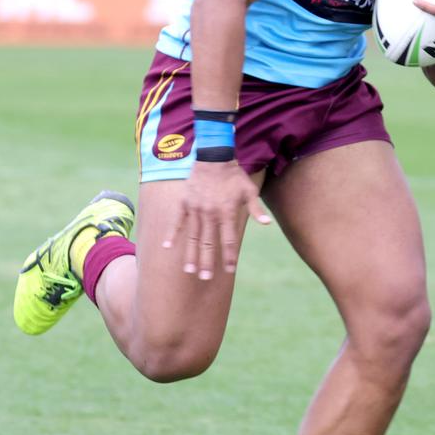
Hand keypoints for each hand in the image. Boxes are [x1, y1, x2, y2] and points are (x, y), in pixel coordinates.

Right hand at [162, 160, 269, 279]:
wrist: (214, 156)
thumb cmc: (234, 175)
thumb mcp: (249, 190)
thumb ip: (256, 208)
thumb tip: (267, 224)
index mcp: (227, 212)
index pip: (229, 240)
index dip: (230, 256)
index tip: (230, 270)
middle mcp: (210, 213)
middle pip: (209, 243)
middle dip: (208, 262)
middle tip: (205, 278)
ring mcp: (195, 209)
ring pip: (192, 236)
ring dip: (191, 255)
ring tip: (189, 271)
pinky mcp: (185, 202)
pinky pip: (177, 221)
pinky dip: (172, 234)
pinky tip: (167, 248)